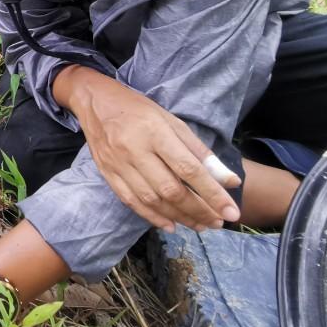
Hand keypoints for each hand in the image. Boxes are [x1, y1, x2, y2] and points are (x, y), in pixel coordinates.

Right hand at [56, 66, 240, 231]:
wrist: (95, 101)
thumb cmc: (138, 109)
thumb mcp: (173, 121)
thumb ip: (200, 152)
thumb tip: (229, 181)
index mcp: (155, 132)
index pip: (189, 169)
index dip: (212, 194)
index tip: (232, 212)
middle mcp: (135, 150)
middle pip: (171, 190)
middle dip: (198, 210)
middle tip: (218, 222)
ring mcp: (118, 164)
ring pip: (152, 200)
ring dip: (179, 217)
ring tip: (200, 225)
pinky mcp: (107, 173)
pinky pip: (131, 201)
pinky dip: (152, 217)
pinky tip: (171, 225)